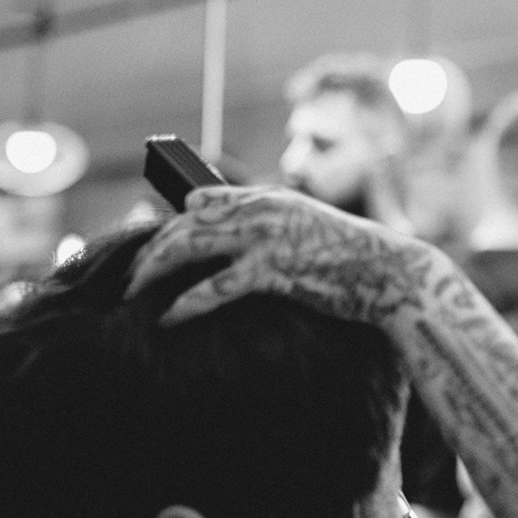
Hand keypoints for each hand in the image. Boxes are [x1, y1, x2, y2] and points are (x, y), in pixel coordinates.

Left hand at [127, 186, 439, 328]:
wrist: (391, 275)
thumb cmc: (351, 261)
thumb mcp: (307, 232)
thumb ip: (268, 230)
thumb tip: (227, 243)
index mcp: (268, 198)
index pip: (200, 201)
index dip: (168, 225)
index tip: (147, 249)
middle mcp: (261, 209)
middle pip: (184, 223)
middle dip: (149, 251)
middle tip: (125, 278)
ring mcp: (266, 237)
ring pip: (188, 246)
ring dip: (152, 272)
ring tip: (131, 295)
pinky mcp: (274, 270)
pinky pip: (214, 287)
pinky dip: (184, 305)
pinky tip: (166, 319)